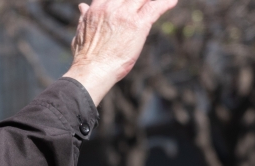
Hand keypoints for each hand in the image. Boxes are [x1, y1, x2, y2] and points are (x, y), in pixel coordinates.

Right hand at [63, 0, 177, 105]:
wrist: (91, 70)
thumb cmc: (85, 57)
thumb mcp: (81, 32)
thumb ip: (85, 17)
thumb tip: (82, 6)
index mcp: (98, 7)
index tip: (131, 2)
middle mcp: (112, 6)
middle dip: (140, 0)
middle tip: (145, 3)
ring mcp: (125, 14)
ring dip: (151, 0)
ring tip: (164, 2)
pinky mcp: (138, 25)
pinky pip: (156, 7)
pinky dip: (166, 3)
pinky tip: (173, 1)